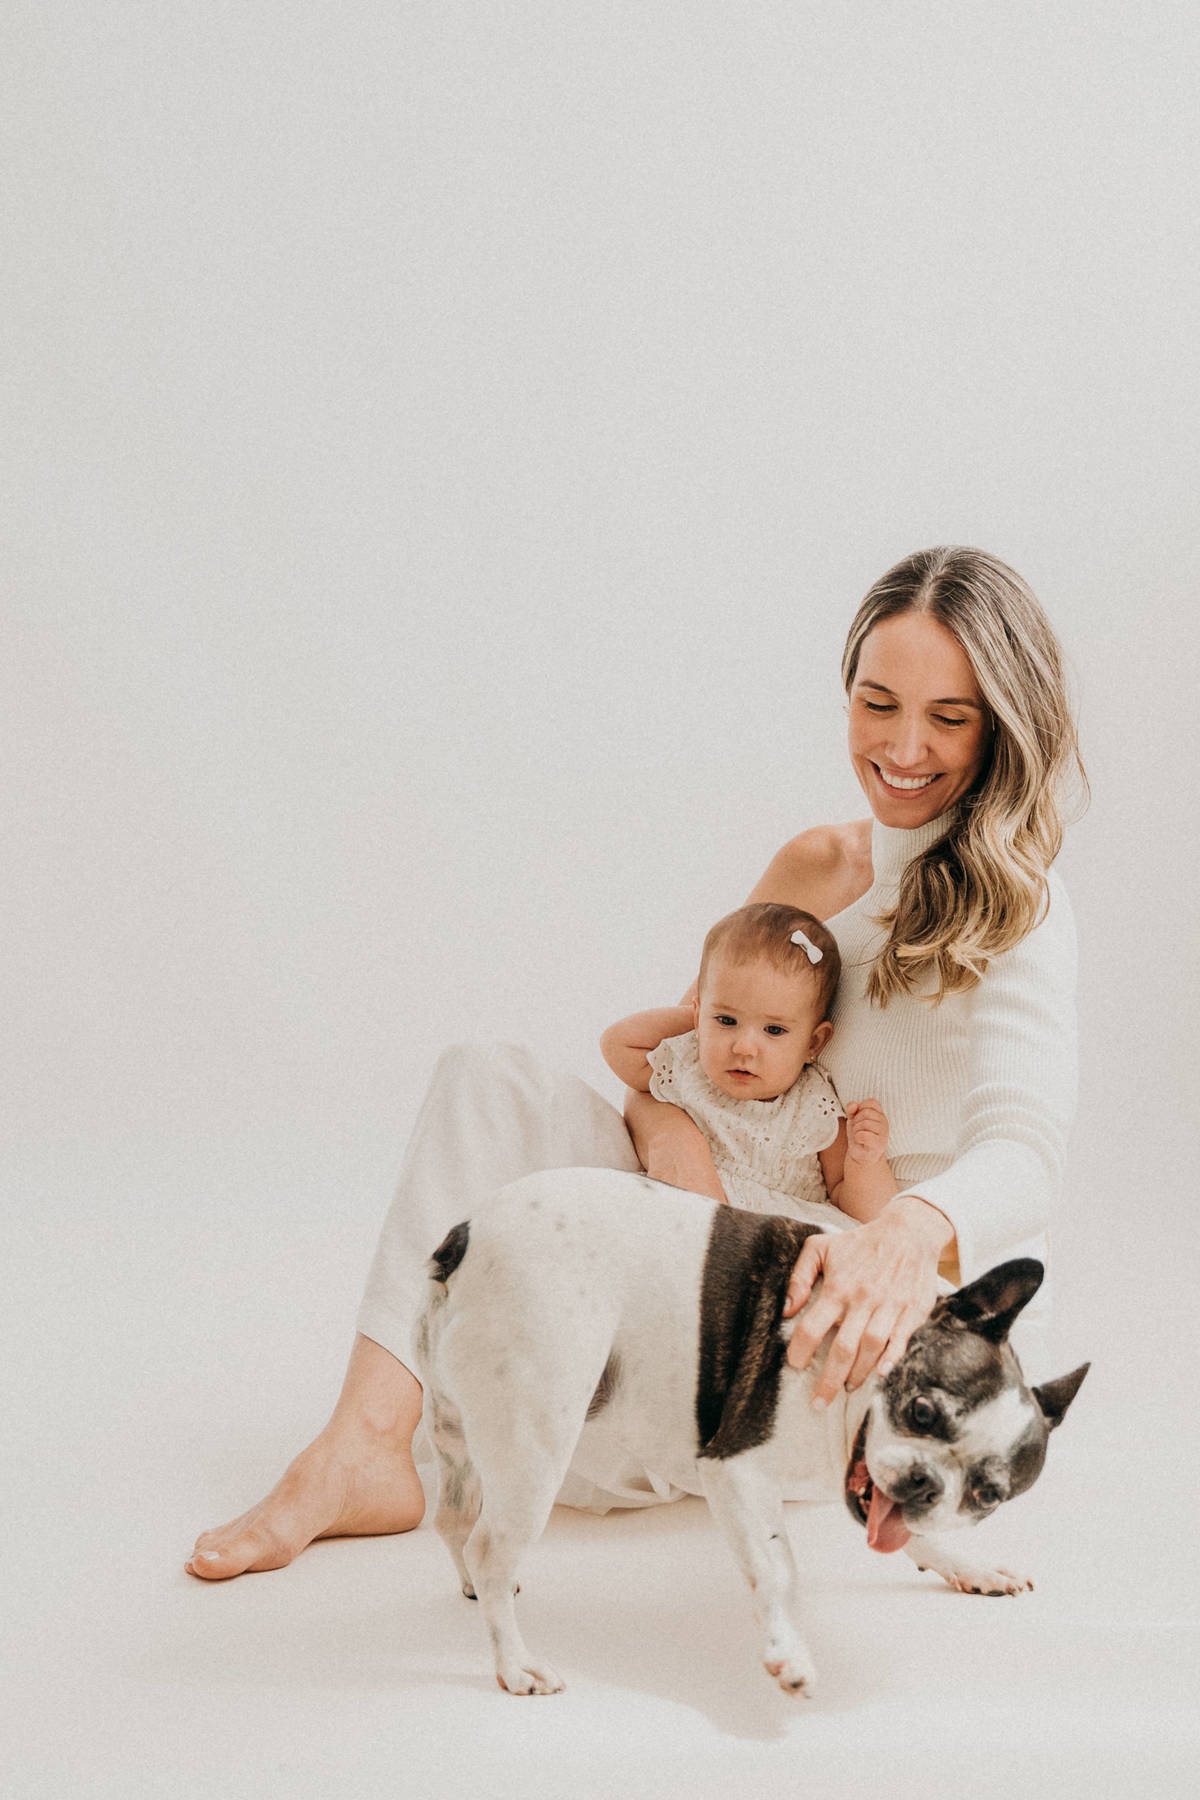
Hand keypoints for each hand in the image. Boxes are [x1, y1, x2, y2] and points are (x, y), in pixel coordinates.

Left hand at [783, 1199, 948, 1405]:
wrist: (908, 1232)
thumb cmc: (860, 1242)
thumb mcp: (821, 1247)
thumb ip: (799, 1277)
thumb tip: (787, 1309)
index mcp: (837, 1287)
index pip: (812, 1326)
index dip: (800, 1350)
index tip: (795, 1365)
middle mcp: (862, 1300)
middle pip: (842, 1348)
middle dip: (828, 1380)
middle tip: (818, 1402)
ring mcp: (889, 1307)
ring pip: (871, 1349)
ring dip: (857, 1374)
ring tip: (846, 1389)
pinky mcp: (911, 1312)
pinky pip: (900, 1341)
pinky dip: (891, 1359)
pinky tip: (880, 1374)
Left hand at [844, 1098, 888, 1164]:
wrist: (861, 1155)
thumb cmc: (859, 1136)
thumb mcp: (853, 1120)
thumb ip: (852, 1110)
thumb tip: (853, 1105)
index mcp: (880, 1114)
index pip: (872, 1102)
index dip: (861, 1107)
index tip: (858, 1117)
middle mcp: (884, 1122)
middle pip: (866, 1112)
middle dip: (856, 1120)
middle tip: (857, 1129)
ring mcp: (884, 1133)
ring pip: (865, 1123)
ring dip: (856, 1130)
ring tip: (859, 1136)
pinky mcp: (880, 1144)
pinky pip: (864, 1135)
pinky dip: (857, 1137)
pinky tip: (860, 1141)